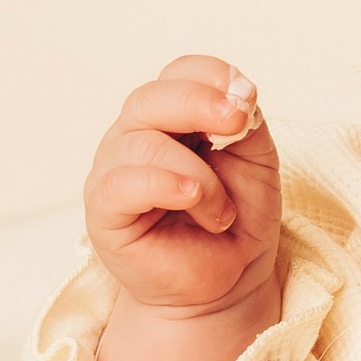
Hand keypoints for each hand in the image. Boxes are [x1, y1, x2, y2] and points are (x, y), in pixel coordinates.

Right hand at [86, 55, 282, 315]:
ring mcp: (114, 171)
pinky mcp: (104, 210)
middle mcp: (135, 136)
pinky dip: (165, 185)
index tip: (247, 98)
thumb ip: (247, 125)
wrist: (226, 285)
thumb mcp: (256, 164)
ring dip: (198, 176)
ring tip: (221, 212)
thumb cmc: (236, 222)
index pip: (180, 75)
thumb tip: (238, 96)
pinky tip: (192, 200)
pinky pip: (122, 183)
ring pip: (144, 143)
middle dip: (200, 103)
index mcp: (171, 118)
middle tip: (238, 121)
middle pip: (152, 98)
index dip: (212, 76)